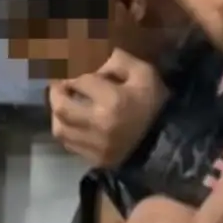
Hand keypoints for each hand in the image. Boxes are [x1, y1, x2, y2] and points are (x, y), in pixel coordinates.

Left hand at [49, 50, 165, 167]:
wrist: (166, 141)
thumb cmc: (155, 104)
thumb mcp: (144, 74)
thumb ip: (119, 62)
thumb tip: (95, 65)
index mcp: (114, 100)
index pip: (81, 82)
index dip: (76, 76)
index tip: (76, 75)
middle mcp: (100, 124)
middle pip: (61, 107)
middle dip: (56, 93)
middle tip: (58, 86)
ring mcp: (96, 145)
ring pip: (60, 129)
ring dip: (57, 114)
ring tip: (62, 105)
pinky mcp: (96, 159)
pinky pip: (69, 145)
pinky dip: (66, 131)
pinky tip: (71, 123)